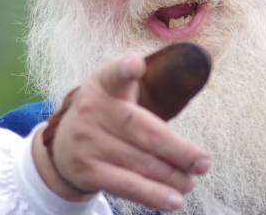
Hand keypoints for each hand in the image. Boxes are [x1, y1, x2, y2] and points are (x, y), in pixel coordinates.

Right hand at [32, 54, 210, 210]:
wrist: (62, 145)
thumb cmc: (105, 114)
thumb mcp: (115, 91)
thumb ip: (145, 88)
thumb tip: (190, 100)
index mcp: (104, 83)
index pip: (115, 73)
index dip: (125, 68)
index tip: (136, 65)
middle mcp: (92, 109)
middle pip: (145, 131)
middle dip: (180, 150)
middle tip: (203, 163)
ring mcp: (87, 141)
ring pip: (141, 163)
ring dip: (173, 176)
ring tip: (190, 181)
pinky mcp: (87, 171)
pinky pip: (128, 185)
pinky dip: (154, 195)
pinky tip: (174, 200)